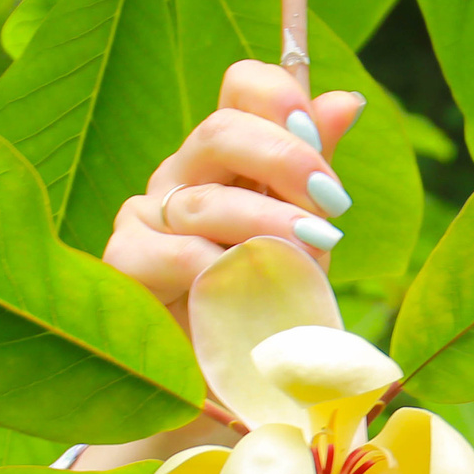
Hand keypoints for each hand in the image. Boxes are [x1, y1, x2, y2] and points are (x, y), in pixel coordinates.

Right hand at [75, 63, 365, 473]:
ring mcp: (146, 214)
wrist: (230, 385)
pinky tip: (250, 291)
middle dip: (284, 160)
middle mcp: (184, 174)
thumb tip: (348, 100)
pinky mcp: (124, 261)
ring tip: (310, 259)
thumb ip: (316, 170)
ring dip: (268, 228)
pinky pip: (173, 252)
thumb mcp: (307, 236)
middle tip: (331, 205)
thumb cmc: (272, 303)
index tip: (321, 139)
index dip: (281, 99)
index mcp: (231, 155)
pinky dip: (219, 271)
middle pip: (222, 128)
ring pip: (205, 199)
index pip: (243, 88)